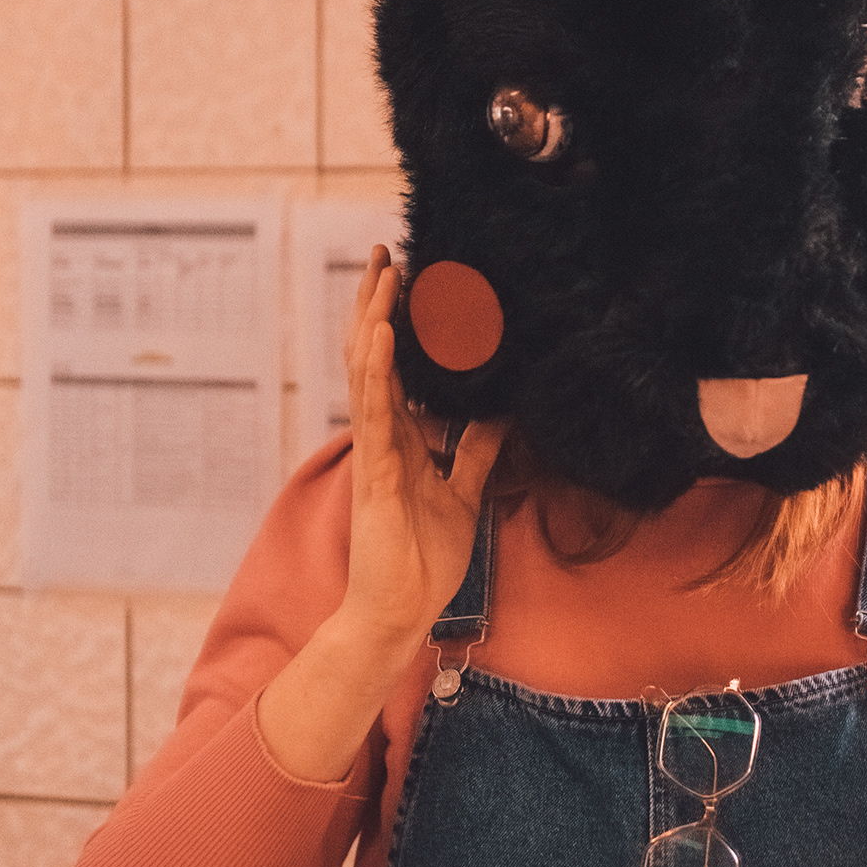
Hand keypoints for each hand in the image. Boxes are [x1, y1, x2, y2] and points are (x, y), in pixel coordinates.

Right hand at [256, 250, 504, 780]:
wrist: (399, 613)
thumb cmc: (423, 561)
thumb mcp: (463, 494)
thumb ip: (473, 453)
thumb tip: (498, 415)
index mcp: (403, 441)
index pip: (399, 368)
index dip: (401, 324)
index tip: (411, 278)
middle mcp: (385, 438)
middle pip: (374, 357)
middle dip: (378, 305)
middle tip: (387, 254)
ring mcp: (376, 453)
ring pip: (368, 371)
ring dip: (373, 318)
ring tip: (382, 272)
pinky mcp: (376, 473)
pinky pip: (374, 412)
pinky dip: (376, 368)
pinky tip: (379, 332)